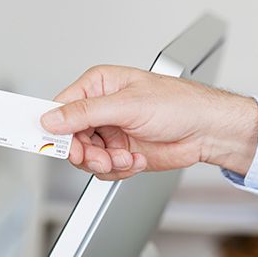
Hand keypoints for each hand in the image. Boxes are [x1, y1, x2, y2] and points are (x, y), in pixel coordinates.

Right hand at [40, 66, 257, 179]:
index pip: (61, 107)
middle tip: (98, 156)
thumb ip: (85, 113)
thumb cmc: (180, 104)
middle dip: (84, 152)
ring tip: (124, 158)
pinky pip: (103, 169)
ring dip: (104, 163)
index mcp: (98, 86)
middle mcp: (101, 109)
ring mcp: (110, 133)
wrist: (208, 132)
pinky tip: (135, 160)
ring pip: (85, 157)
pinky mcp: (120, 153)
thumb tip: (52, 118)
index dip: (54, 127)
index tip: (49, 142)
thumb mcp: (127, 105)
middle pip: (69, 138)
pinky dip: (118, 170)